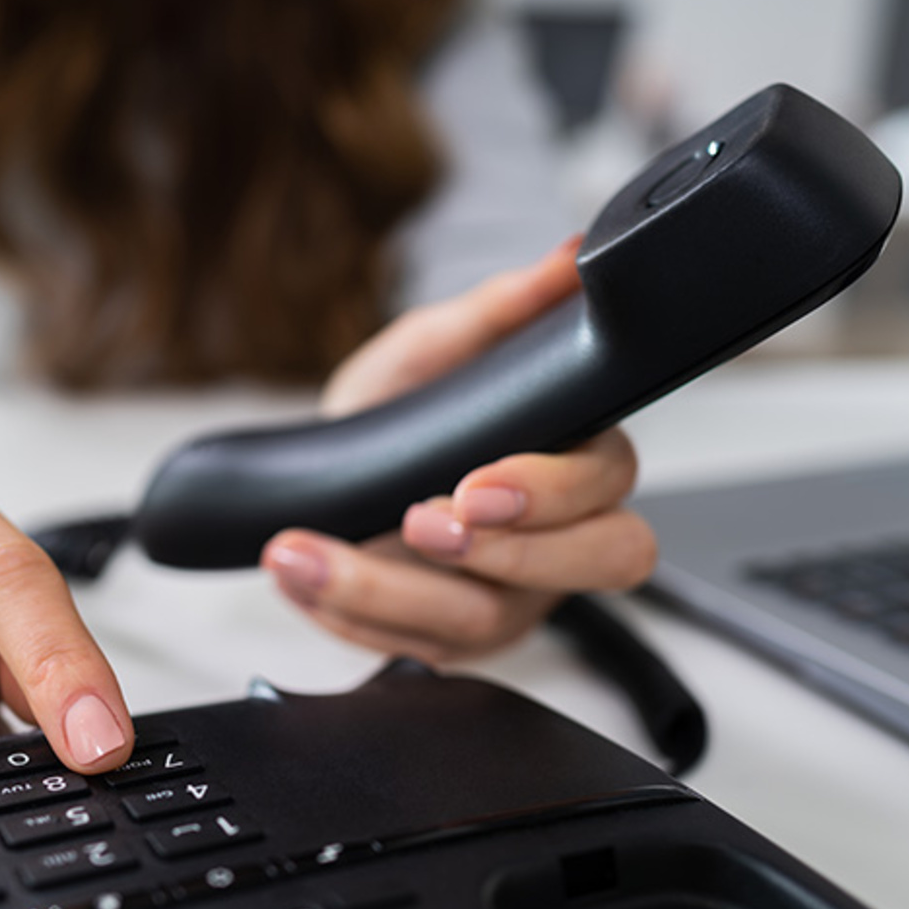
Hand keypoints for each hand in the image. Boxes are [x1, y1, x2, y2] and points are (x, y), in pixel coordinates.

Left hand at [260, 241, 657, 662]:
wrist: (332, 472)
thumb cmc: (400, 410)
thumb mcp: (434, 348)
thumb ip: (502, 309)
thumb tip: (568, 258)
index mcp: (577, 458)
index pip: (608, 488)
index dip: (549, 494)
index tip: (475, 485)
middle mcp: (562, 538)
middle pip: (594, 567)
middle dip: (504, 553)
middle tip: (414, 522)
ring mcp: (513, 598)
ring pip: (486, 620)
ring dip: (387, 590)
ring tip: (308, 552)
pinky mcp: (454, 642)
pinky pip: (418, 651)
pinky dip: (347, 618)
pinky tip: (299, 577)